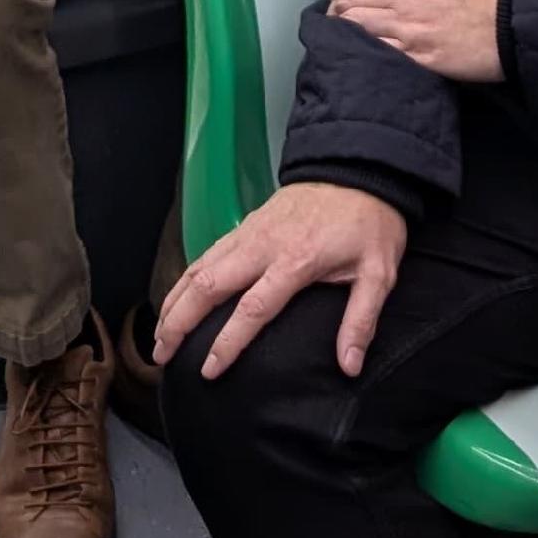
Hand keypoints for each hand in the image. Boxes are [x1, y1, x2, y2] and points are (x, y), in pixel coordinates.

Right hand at [159, 180, 409, 379]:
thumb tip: (349, 366)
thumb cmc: (369, 223)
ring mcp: (249, 233)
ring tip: (158, 335)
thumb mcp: (379, 272)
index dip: (227, 342)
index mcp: (295, 261)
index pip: (252, 309)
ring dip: (174, 302)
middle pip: (208, 286)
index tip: (208, 370)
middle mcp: (263, 246)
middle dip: (178, 323)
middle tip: (161, 355)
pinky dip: (184, 279)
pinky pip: (205, 254)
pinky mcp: (245, 225)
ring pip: (199, 268)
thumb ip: (361, 320)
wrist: (357, 167)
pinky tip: (175, 299)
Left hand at [326, 0, 502, 82]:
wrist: (511, 23)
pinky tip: (362, 56)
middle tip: (340, 22)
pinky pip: (375, 51)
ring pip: (354, 24)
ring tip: (346, 40)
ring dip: (343, 32)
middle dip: (337, 11)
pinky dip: (361, 52)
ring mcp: (409, 26)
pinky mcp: (417, 55)